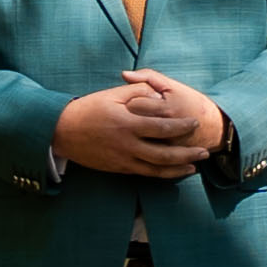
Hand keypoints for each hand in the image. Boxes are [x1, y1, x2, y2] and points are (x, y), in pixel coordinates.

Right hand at [46, 74, 219, 179]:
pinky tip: (171, 172)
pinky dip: (161, 174)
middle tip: (204, 152)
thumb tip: (159, 96)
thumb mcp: (112, 94)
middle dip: (187, 154)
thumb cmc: (89, 109)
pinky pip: (144, 174)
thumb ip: (137, 92)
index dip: (181, 126)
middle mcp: (127, 144)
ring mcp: (123, 159)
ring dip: (178, 169)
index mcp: (128, 123)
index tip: (194, 123)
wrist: (62, 131)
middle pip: (164, 153)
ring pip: (156, 169)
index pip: (163, 126)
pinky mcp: (118, 168)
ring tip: (194, 167)